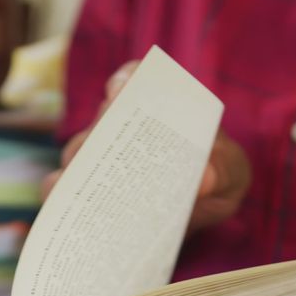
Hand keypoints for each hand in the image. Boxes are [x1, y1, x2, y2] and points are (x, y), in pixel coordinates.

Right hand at [42, 61, 251, 232]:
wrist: (201, 214)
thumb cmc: (219, 179)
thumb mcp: (232, 172)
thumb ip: (224, 170)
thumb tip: (205, 180)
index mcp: (156, 105)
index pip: (134, 80)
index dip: (125, 82)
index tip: (119, 92)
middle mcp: (121, 125)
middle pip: (99, 121)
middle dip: (98, 132)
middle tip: (100, 148)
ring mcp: (99, 158)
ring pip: (76, 156)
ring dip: (77, 169)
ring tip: (83, 188)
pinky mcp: (86, 192)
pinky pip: (63, 191)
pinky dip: (63, 199)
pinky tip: (71, 215)